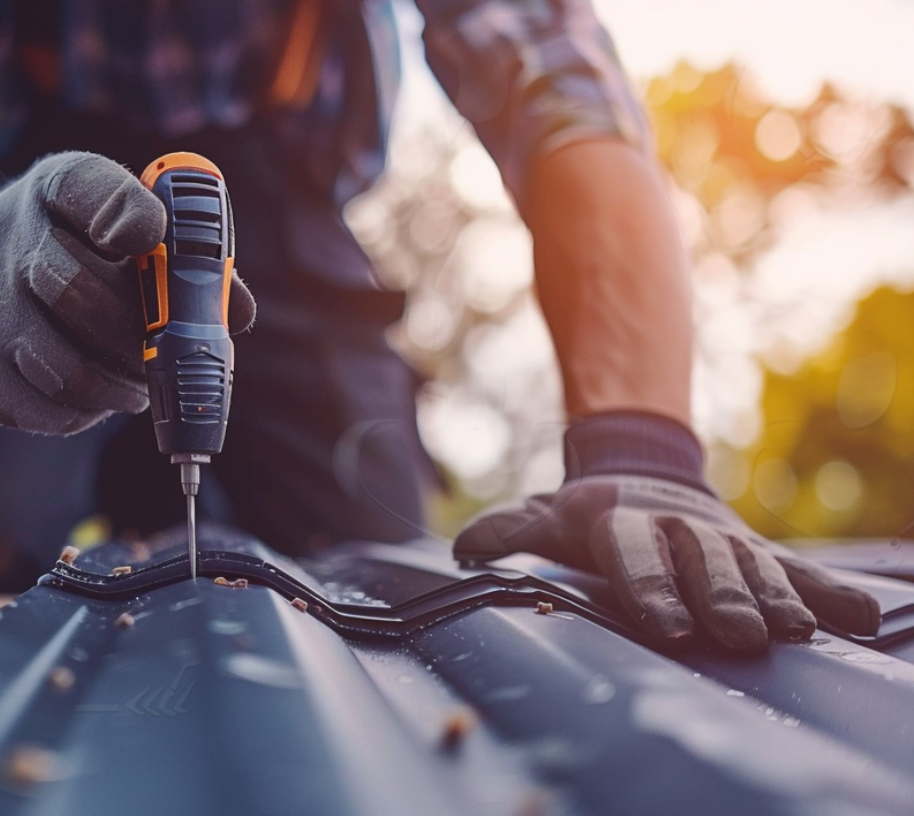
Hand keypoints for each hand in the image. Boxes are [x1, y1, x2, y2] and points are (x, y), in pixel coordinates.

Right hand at [0, 152, 254, 433]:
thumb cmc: (73, 247)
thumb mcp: (119, 223)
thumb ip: (181, 260)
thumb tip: (239, 314)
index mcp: (54, 187)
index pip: (84, 183)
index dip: (122, 210)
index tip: (152, 235)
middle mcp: (6, 237)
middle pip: (74, 290)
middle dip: (139, 335)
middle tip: (172, 356)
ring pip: (66, 370)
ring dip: (122, 385)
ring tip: (140, 381)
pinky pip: (48, 411)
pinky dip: (89, 411)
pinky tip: (98, 392)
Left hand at [454, 474, 881, 651]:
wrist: (643, 469)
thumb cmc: (586, 512)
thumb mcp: (544, 515)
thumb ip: (509, 531)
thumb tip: (463, 550)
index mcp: (622, 522)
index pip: (635, 556)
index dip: (652, 591)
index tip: (667, 628)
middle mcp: (679, 528)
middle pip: (703, 563)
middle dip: (721, 598)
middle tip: (739, 636)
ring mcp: (723, 538)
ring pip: (754, 566)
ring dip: (776, 599)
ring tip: (793, 632)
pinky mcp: (759, 551)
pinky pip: (798, 570)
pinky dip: (828, 593)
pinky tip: (859, 620)